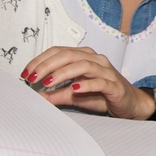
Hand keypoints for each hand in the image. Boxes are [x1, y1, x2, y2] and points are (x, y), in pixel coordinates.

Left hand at [22, 46, 155, 118]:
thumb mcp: (74, 96)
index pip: (58, 52)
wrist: (128, 104)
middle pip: (68, 55)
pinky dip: (86, 84)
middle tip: (33, 78)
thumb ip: (56, 94)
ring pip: (83, 65)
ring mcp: (106, 71)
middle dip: (47, 66)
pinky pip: (100, 81)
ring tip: (48, 83)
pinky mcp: (114, 85)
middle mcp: (95, 60)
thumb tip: (37, 97)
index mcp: (84, 57)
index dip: (40, 60)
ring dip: (62, 73)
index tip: (26, 73)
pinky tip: (74, 89)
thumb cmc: (102, 96)